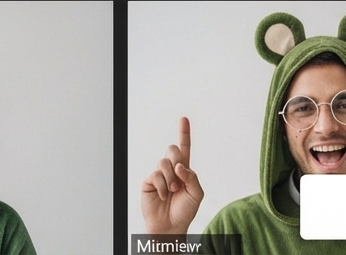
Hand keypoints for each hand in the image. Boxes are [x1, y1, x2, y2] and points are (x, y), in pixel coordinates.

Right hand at [140, 117, 203, 236]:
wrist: (170, 226)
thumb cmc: (184, 211)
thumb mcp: (197, 194)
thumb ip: (192, 177)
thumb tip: (180, 165)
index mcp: (184, 170)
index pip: (184, 148)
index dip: (184, 133)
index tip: (183, 118)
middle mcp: (171, 169)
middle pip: (173, 149)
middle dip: (177, 161)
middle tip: (179, 180)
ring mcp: (159, 174)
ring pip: (164, 162)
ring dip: (170, 178)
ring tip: (172, 191)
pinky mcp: (148, 181)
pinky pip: (155, 175)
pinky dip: (161, 186)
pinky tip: (162, 195)